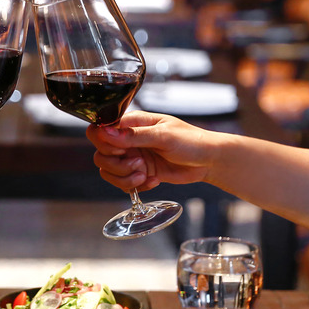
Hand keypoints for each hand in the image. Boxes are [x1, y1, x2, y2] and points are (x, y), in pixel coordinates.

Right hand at [86, 111, 217, 191]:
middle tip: (139, 163)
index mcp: (132, 123)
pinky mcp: (138, 173)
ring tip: (145, 175)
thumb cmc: (191, 141)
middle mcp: (128, 140)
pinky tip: (153, 181)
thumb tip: (107, 132)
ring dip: (125, 177)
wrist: (208, 161)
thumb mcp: (163, 136)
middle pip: (101, 154)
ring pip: (109, 171)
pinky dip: (135, 186)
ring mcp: (132, 157)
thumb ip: (134, 135)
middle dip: (117, 165)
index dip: (105, 143)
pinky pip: (123, 183)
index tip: (122, 150)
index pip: (100, 130)